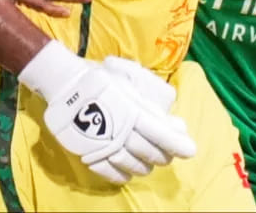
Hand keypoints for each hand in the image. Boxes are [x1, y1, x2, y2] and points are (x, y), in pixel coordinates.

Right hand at [19, 41, 195, 184]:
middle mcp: (121, 131)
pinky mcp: (89, 153)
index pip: (161, 134)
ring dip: (144, 166)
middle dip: (162, 155)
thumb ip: (151, 107)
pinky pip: (110, 172)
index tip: (190, 150)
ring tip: (147, 164)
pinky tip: (127, 174)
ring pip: (133, 164)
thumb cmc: (101, 81)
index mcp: (133, 112)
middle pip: (149, 152)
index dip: (178, 144)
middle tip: (166, 155)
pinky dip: (122, 175)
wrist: (66, 84)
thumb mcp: (129, 86)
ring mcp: (104, 144)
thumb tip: (177, 125)